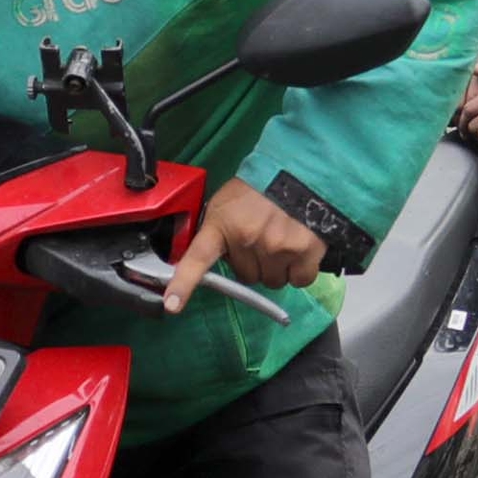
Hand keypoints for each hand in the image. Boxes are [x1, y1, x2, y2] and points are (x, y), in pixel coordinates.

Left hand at [164, 178, 322, 313]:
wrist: (299, 171)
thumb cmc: (259, 189)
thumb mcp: (226, 203)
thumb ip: (217, 231)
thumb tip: (213, 257)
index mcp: (222, 226)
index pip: (198, 258)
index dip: (184, 284)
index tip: (172, 305)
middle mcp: (247, 239)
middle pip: (246, 277)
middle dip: (254, 262)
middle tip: (262, 238)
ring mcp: (276, 247)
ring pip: (272, 281)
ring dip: (277, 267)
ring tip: (282, 240)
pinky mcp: (304, 253)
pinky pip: (299, 280)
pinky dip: (300, 270)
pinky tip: (300, 248)